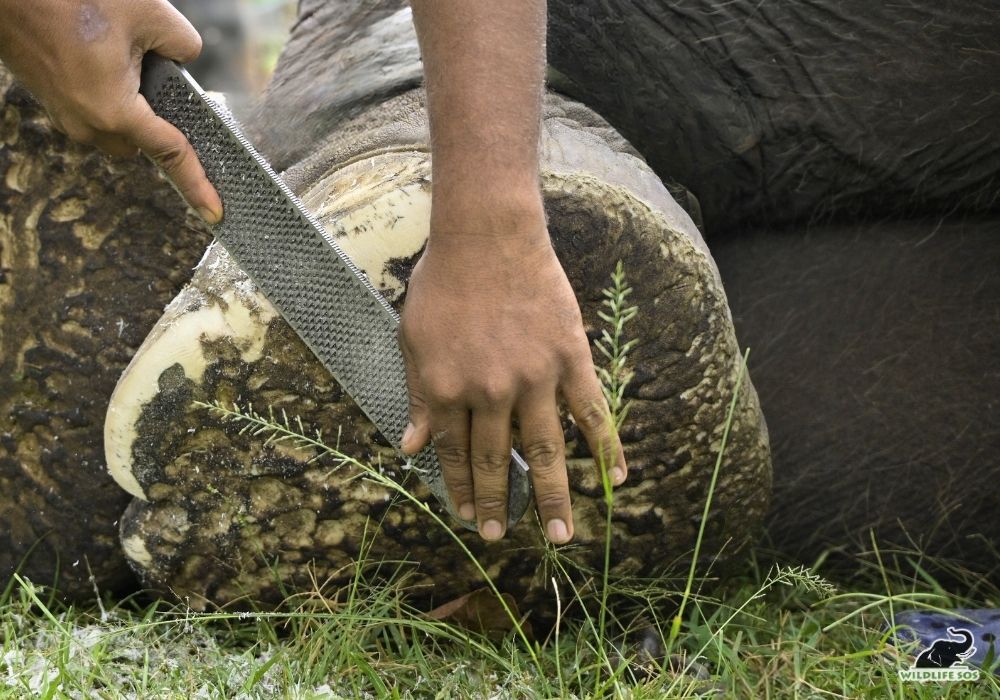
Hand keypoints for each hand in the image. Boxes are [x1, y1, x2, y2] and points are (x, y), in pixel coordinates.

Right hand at [0, 0, 220, 221]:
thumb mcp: (149, 13)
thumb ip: (184, 45)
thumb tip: (185, 59)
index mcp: (115, 112)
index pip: (170, 154)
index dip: (197, 184)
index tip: (215, 212)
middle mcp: (87, 124)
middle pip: (142, 141)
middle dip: (157, 118)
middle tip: (159, 72)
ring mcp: (64, 115)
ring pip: (117, 126)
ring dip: (131, 102)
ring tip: (123, 52)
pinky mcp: (51, 99)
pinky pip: (94, 110)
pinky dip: (110, 92)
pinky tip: (105, 52)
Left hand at [399, 200, 626, 543]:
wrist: (487, 233)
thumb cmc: (443, 281)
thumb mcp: (412, 338)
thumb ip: (415, 394)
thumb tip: (409, 446)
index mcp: (446, 388)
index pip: (453, 453)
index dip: (459, 487)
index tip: (464, 516)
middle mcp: (489, 393)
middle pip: (497, 461)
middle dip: (497, 504)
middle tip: (500, 536)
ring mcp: (534, 378)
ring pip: (547, 451)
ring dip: (553, 497)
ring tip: (559, 534)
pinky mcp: (569, 358)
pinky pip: (592, 411)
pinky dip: (606, 446)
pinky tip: (615, 478)